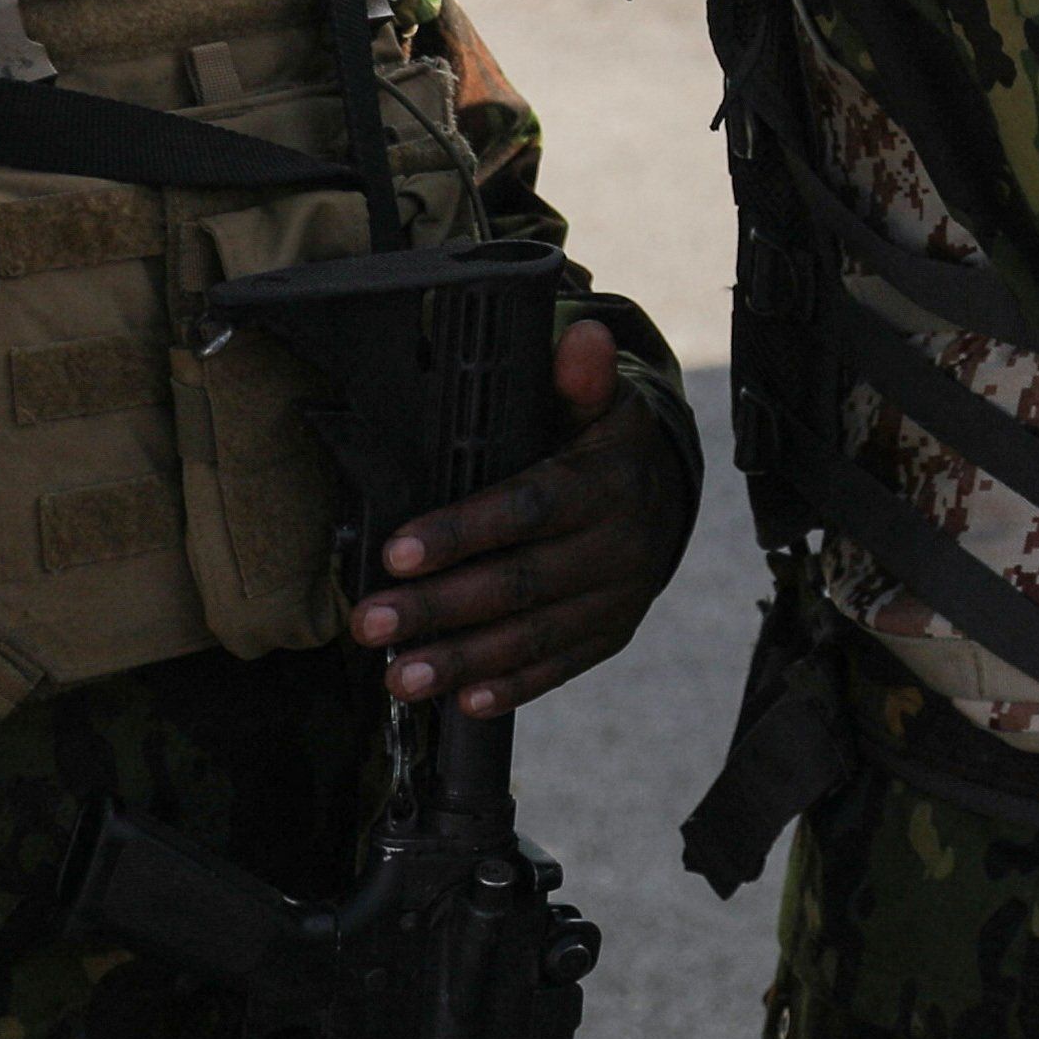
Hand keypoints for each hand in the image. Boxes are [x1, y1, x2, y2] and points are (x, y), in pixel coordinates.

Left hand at [349, 318, 693, 713]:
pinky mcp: (611, 633)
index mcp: (604, 482)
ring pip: (533, 635)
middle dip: (440, 608)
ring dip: (462, 660)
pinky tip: (464, 701)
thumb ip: (578, 379)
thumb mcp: (599, 404)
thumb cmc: (605, 447)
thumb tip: (584, 337)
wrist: (667, 498)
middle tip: (370, 622)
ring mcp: (616, 597)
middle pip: (519, 583)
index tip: (398, 551)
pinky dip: (513, 686)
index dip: (462, 531)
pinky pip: (560, 666)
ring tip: (398, 675)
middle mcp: (616, 545)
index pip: (527, 508)